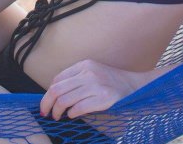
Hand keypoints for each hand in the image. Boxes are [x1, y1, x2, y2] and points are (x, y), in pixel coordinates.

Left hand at [39, 59, 155, 120]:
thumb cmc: (113, 83)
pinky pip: (79, 108)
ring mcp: (96, 85)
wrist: (137, 86)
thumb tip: (55, 95)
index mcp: (84, 65)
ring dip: (57, 111)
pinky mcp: (104, 98)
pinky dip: (72, 113)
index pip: (58, 79)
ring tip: (57, 117)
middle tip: (45, 113)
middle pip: (57, 89)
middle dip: (47, 103)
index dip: (48, 93)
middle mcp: (89, 73)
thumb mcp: (93, 74)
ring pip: (65, 99)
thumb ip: (77, 80)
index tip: (46, 104)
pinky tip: (72, 115)